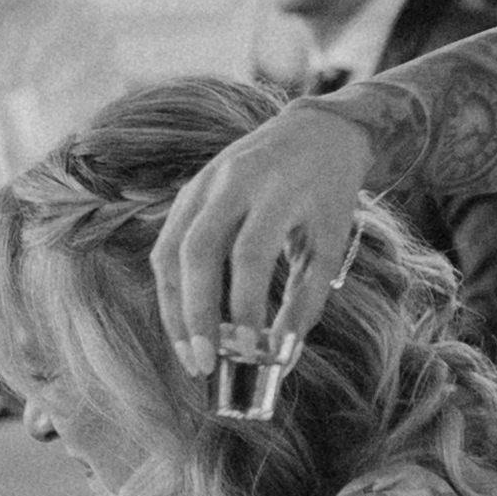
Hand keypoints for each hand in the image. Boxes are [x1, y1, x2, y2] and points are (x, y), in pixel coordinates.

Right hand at [153, 96, 373, 362]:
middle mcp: (233, 180)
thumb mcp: (330, 241)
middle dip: (195, 313)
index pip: (250, 253)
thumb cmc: (328, 192)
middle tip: (205, 364)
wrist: (315, 131)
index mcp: (278, 189)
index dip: (245, 305)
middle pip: (197, 250)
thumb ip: (307, 299)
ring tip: (190, 355)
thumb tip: (281, 358)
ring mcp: (204, 182)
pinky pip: (166, 244)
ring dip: (174, 307)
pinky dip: (170, 288)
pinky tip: (185, 323)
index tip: (250, 353)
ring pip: (170, 250)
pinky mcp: (188, 191)